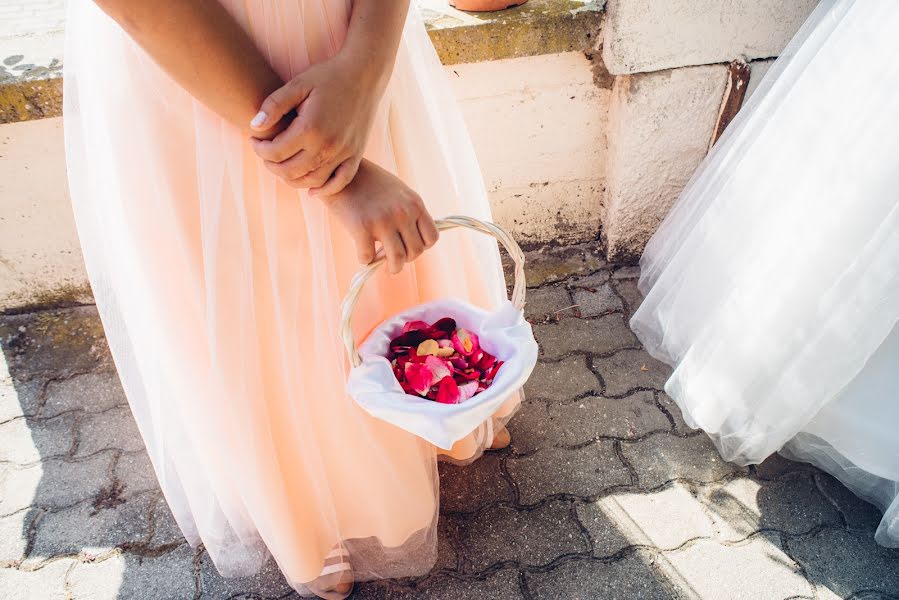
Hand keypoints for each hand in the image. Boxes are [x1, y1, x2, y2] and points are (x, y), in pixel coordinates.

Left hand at [249, 52, 381, 195]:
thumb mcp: (298, 84)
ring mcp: (343, 153)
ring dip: (292, 179)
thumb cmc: (329, 76)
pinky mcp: (356, 155)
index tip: (254, 140)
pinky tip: (311, 190)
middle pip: (290, 171)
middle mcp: (327, 146)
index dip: (258, 148)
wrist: (365, 74)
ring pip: (311, 181)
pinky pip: (339, 182)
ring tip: (283, 165)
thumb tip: (254, 126)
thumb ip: (274, 105)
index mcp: (310, 128)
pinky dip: (324, 190)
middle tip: (265, 153)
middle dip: (271, 165)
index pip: (275, 152)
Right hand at [324, 159, 438, 273]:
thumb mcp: (399, 191)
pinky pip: (368, 258)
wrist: (340, 170)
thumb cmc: (369, 182)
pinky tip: (363, 254)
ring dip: (392, 267)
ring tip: (385, 265)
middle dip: (406, 258)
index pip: (431, 238)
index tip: (409, 245)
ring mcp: (383, 221)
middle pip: (416, 252)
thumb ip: (408, 213)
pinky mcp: (361, 228)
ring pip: (397, 260)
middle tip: (395, 256)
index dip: (422, 246)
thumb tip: (410, 241)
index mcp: (415, 204)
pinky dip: (366, 261)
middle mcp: (403, 213)